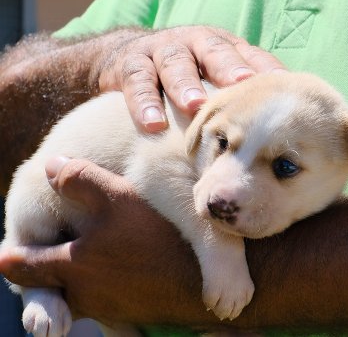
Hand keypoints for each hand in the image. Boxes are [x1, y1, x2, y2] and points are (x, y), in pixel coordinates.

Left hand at [0, 157, 205, 326]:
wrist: (201, 283)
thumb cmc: (158, 239)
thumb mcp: (119, 199)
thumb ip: (81, 180)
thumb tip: (51, 165)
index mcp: (69, 267)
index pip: (18, 266)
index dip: (11, 254)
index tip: (11, 247)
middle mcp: (81, 295)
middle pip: (44, 285)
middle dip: (43, 268)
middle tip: (52, 247)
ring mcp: (106, 307)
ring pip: (76, 293)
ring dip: (76, 276)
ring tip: (93, 252)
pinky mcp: (131, 311)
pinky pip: (105, 299)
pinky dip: (105, 284)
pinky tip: (126, 264)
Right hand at [97, 26, 285, 131]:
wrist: (123, 57)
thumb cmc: (187, 76)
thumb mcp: (215, 77)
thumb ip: (243, 93)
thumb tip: (288, 121)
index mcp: (223, 46)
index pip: (250, 55)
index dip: (265, 68)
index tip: (283, 84)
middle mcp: (195, 42)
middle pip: (215, 51)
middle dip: (229, 67)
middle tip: (242, 84)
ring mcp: (162, 50)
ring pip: (175, 64)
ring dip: (185, 85)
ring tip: (195, 106)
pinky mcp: (129, 64)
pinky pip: (138, 82)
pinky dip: (144, 103)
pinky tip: (153, 124)